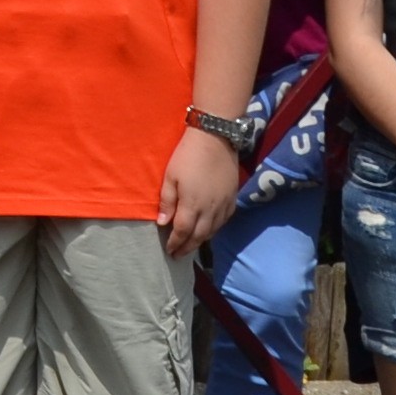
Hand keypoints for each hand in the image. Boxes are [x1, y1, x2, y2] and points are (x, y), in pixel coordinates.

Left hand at [156, 129, 239, 255]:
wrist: (216, 139)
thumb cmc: (187, 156)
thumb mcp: (170, 177)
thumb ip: (167, 201)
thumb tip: (162, 223)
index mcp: (193, 205)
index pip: (182, 232)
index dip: (175, 243)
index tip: (169, 251)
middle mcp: (210, 210)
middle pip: (199, 236)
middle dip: (188, 247)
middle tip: (178, 254)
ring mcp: (224, 205)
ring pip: (213, 231)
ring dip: (201, 240)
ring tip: (191, 245)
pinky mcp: (233, 198)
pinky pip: (224, 221)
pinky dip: (214, 229)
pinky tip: (208, 229)